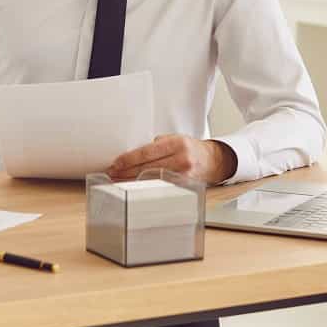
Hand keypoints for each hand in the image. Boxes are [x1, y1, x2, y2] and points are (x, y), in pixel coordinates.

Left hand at [106, 134, 236, 184]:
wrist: (213, 161)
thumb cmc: (190, 149)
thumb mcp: (175, 139)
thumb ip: (156, 144)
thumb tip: (132, 154)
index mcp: (177, 144)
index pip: (147, 152)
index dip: (129, 159)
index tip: (116, 163)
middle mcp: (181, 159)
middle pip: (147, 167)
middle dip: (126, 171)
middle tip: (112, 173)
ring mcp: (183, 175)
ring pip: (151, 180)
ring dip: (132, 181)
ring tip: (118, 180)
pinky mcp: (183, 187)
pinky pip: (159, 187)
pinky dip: (145, 187)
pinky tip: (135, 186)